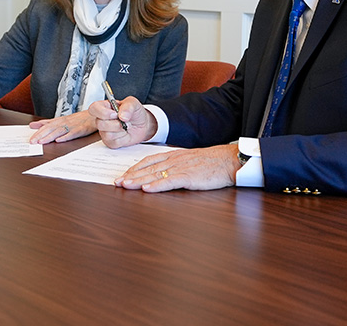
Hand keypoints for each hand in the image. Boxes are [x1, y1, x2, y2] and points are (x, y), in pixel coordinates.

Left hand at [29, 111, 95, 143]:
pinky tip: (59, 140)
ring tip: (42, 142)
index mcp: (59, 121)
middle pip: (51, 128)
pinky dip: (66, 137)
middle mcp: (64, 123)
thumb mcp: (60, 119)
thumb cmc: (78, 119)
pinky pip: (72, 133)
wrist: (95, 115)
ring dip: (50, 137)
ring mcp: (72, 126)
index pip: (46, 126)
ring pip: (59, 131)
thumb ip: (46, 122)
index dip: (38, 132)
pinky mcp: (81, 130)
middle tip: (32, 141)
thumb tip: (33, 124)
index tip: (30, 139)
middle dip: (41, 135)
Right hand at [89, 96, 156, 148]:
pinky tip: (125, 134)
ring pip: (107, 134)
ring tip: (126, 126)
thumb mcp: (134, 103)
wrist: (142, 125)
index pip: (93, 109)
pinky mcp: (110, 142)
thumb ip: (128, 106)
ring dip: (121, 131)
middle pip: (100, 124)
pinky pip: (114, 142)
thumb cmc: (135, 113)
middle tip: (124, 120)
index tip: (115, 114)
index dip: (103, 112)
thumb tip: (122, 115)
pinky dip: (123, 139)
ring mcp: (105, 131)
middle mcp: (102, 119)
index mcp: (105, 107)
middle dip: (116, 123)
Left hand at [115, 145, 239, 191]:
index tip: (123, 175)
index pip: (149, 161)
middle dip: (131, 176)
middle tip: (117, 183)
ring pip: (155, 175)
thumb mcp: (190, 160)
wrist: (228, 160)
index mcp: (174, 156)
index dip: (135, 168)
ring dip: (139, 181)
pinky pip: (170, 182)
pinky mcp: (189, 177)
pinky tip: (147, 189)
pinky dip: (157, 186)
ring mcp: (181, 168)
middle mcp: (174, 160)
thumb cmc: (211, 162)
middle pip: (148, 168)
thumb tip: (163, 173)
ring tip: (126, 186)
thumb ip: (176, 165)